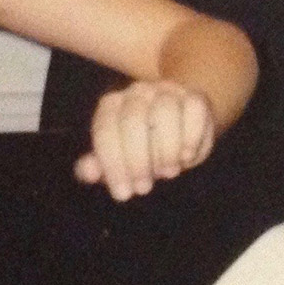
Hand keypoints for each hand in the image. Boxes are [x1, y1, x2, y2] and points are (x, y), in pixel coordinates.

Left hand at [75, 79, 215, 199]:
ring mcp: (168, 91)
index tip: (123, 193)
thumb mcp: (120, 159)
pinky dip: (191, 136)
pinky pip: (195, 110)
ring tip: (168, 172)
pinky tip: (186, 157)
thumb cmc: (143, 147)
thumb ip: (101, 166)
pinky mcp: (196, 97)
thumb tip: (87, 171)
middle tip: (144, 187)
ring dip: (166, 149)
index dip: (113, 164)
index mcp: (112, 104)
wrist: (180, 127)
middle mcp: (137, 91)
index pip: (105, 129)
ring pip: (165, 111)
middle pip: (133, 119)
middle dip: (137, 159)